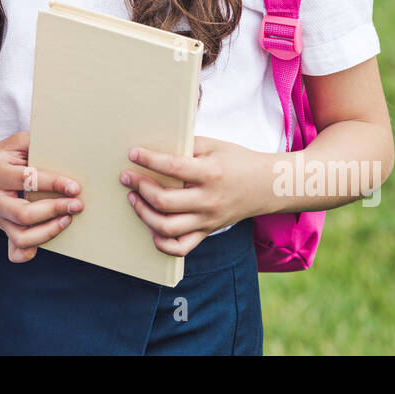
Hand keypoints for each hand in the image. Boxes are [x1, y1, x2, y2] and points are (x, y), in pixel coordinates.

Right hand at [0, 130, 81, 262]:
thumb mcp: (12, 144)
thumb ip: (34, 143)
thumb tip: (63, 147)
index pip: (28, 180)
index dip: (54, 184)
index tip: (75, 188)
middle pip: (24, 214)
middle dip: (54, 211)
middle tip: (77, 205)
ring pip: (21, 237)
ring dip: (48, 232)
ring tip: (67, 220)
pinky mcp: (1, 229)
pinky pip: (14, 250)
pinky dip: (30, 252)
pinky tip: (45, 240)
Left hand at [119, 137, 271, 256]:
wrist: (268, 186)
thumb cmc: (238, 161)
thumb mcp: (215, 145)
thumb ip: (187, 145)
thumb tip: (156, 145)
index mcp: (210, 173)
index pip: (172, 167)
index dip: (148, 159)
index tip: (133, 153)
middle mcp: (208, 200)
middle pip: (164, 201)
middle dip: (139, 187)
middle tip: (126, 177)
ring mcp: (207, 220)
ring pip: (167, 227)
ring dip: (144, 213)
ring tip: (134, 198)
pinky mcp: (207, 232)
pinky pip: (181, 248)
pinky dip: (162, 242)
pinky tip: (151, 228)